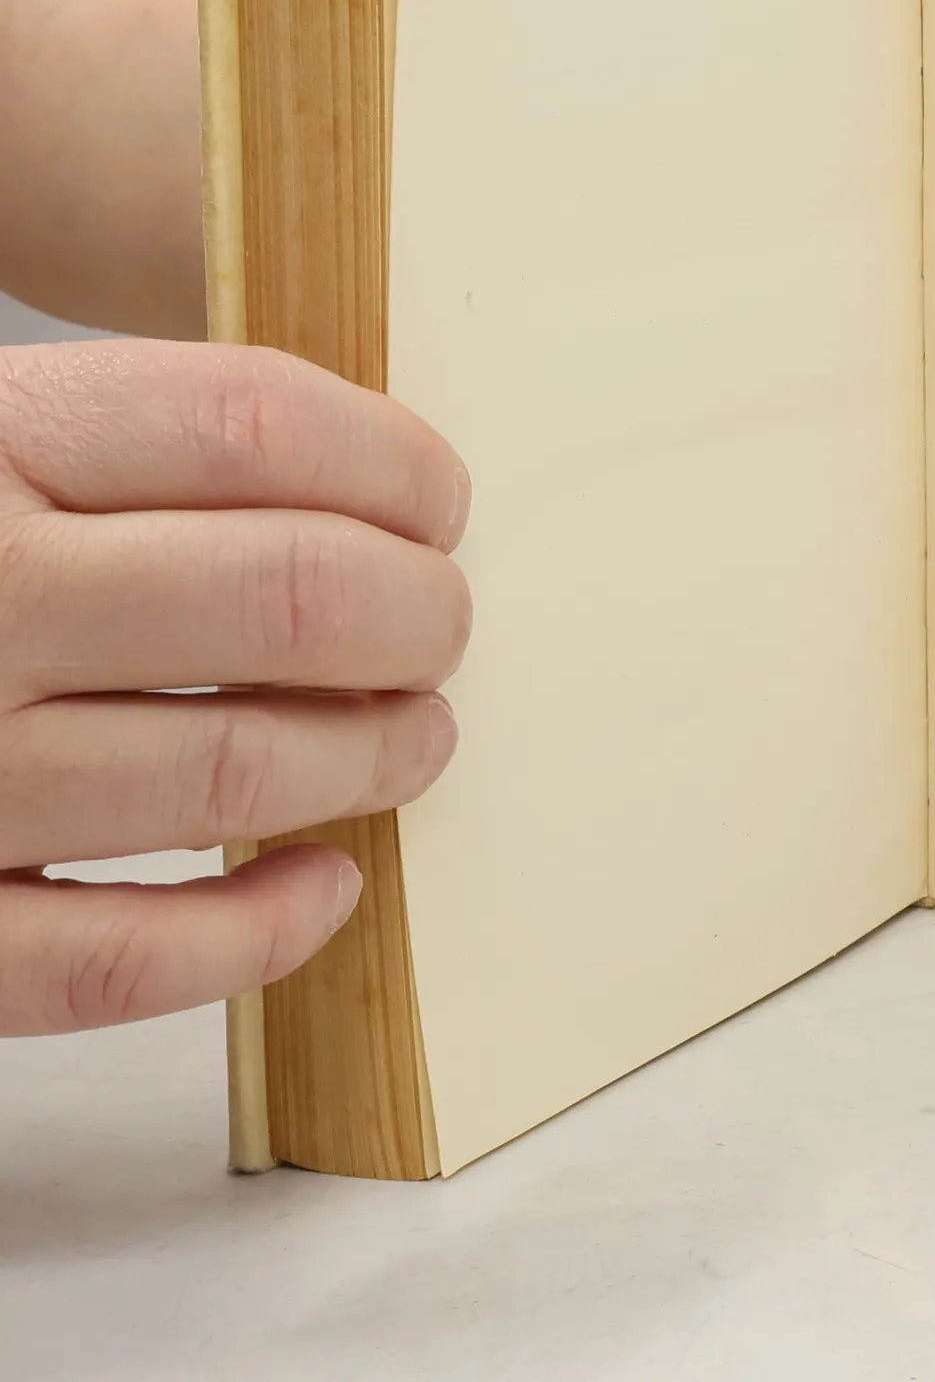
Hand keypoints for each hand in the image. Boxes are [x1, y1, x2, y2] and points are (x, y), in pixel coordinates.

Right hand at [0, 341, 469, 1033]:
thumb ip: (154, 446)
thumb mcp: (1, 438)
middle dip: (417, 615)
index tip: (439, 505)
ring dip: (374, 757)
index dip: (396, 467)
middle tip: (439, 629)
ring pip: (238, 772)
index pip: (257, 427)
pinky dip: (258, 932)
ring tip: (415, 736)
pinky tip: (323, 882)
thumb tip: (392, 499)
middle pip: (288, 594)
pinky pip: (123, 960)